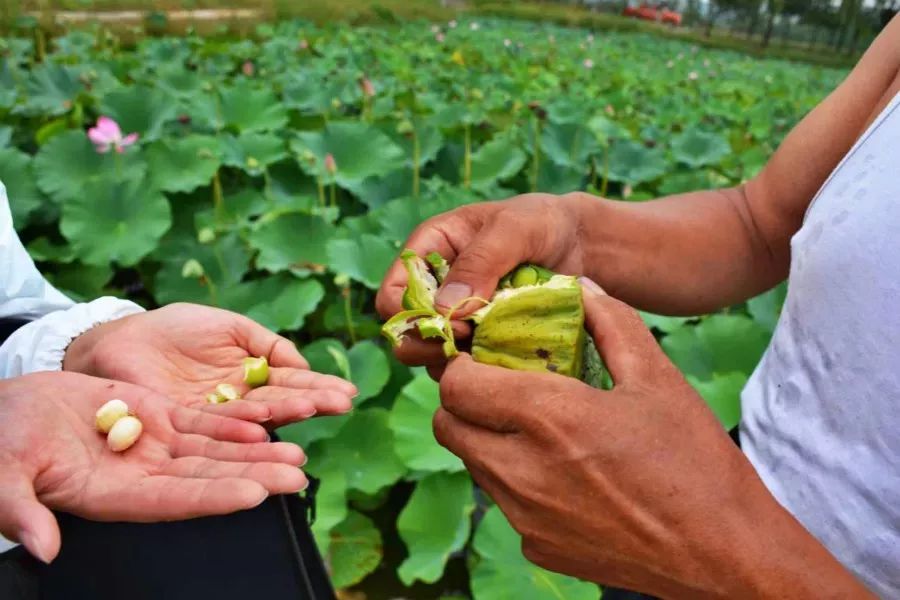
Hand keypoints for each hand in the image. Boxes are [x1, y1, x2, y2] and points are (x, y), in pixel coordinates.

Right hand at [0, 371, 308, 563]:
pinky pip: (201, 423)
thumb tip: (42, 549)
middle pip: (208, 479)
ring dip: (256, 452)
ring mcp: (153, 447)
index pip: (172, 502)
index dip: (213, 497)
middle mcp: (142, 476)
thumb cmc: (1, 443)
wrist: (8, 410)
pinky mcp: (155, 417)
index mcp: (111, 496)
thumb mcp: (2, 475)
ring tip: (296, 454)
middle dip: (255, 476)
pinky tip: (264, 422)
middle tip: (299, 477)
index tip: (254, 494)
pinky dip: (232, 423)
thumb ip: (21, 511)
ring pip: (215, 451)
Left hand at [64, 303, 356, 426]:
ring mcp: (218, 415)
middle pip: (283, 402)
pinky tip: (273, 419)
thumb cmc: (177, 328)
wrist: (124, 339)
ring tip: (319, 408)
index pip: (292, 383)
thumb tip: (302, 366)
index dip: (319, 387)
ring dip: (290, 412)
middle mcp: (241, 400)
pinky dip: (250, 421)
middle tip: (344, 403)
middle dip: (315, 401)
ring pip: (259, 415)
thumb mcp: (230, 326)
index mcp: (252, 375)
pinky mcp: (191, 423)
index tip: (348, 392)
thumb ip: (267, 344)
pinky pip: (224, 422)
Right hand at [376, 193, 589, 374]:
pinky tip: (507, 363)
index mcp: (427, 252)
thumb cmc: (543, 222)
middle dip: (430, 347)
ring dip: (456, 363)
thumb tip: (445, 308)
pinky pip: (465, 366)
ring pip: (431, 357)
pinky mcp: (479, 340)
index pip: (391, 295)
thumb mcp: (515, 228)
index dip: (413, 318)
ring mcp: (455, 318)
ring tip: (493, 353)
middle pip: (404, 335)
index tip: (456, 326)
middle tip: (471, 347)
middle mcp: (434, 288)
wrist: (581, 246)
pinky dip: (481, 371)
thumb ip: (481, 261)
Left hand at [433, 281, 871, 597]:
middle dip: (465, 401)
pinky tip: (564, 474)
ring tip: (537, 428)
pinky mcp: (536, 548)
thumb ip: (609, 322)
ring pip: (472, 465)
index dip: (464, 364)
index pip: (456, 385)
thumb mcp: (657, 377)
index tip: (488, 357)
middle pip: (448, 425)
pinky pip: (504, 504)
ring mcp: (525, 517)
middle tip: (503, 389)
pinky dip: (517, 481)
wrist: (724, 554)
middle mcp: (522, 472)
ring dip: (487, 439)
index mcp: (550, 418)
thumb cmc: (695, 461)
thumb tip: (578, 288)